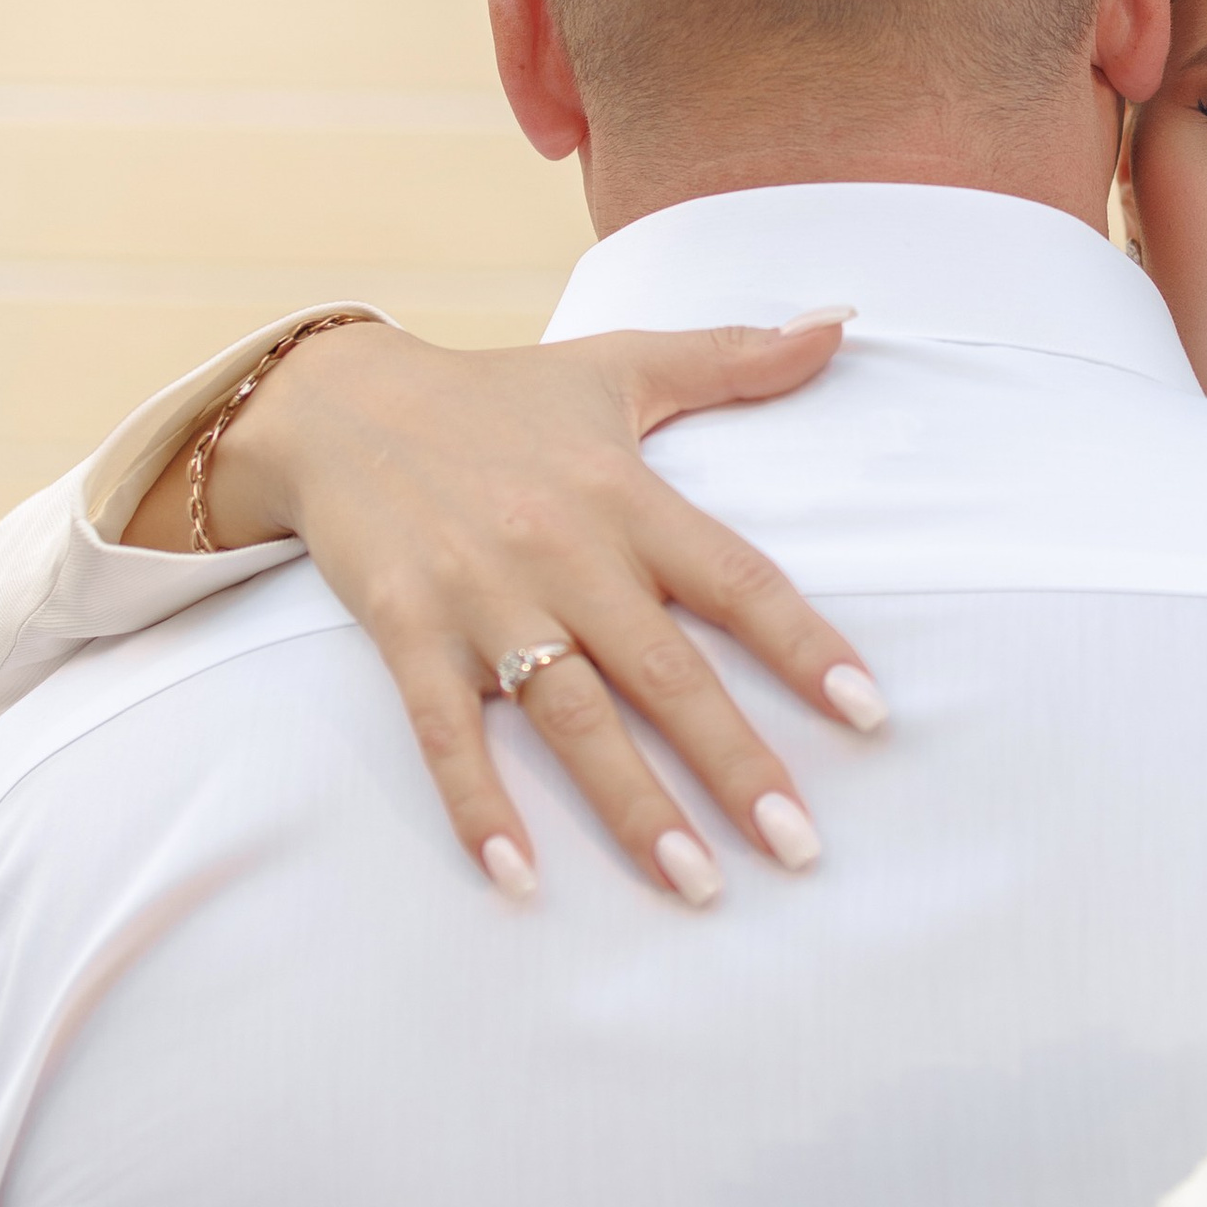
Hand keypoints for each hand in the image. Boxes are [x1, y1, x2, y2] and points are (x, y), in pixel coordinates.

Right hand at [134, 315, 879, 904]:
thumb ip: (736, 356)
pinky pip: (445, 732)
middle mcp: (563, 553)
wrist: (337, 401)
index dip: (805, 646)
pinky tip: (518, 877)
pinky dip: (478, 804)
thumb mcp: (621, 363)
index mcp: (626, 496)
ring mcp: (482, 599)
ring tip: (695, 885)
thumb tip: (843, 321)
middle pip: (665, 672)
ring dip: (633, 807)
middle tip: (799, 848)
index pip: (737, 579)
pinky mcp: (406, 631)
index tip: (869, 715)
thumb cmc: (501, 394)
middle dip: (736, 764)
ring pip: (571, 718)